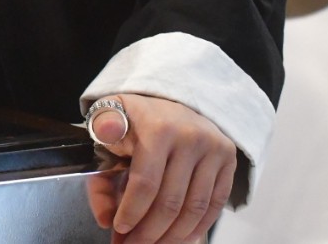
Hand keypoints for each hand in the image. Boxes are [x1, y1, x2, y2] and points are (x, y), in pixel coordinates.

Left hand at [88, 93, 235, 243]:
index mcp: (157, 127)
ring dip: (173, 236)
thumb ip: (99, 176)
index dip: (132, 212)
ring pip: (194, 208)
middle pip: (171, 201)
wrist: (170, 97)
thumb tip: (105, 219)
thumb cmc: (135, 121)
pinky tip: (182, 238)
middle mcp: (189, 136)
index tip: (120, 229)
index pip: (146, 183)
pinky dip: (199, 227)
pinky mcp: (228, 157)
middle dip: (149, 233)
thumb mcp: (108, 136)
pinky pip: (215, 204)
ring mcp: (212, 147)